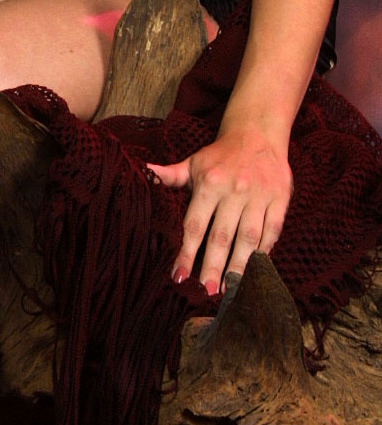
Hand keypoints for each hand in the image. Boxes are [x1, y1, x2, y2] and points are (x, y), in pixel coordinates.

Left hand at [147, 125, 292, 295]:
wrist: (257, 133)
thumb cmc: (220, 155)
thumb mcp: (194, 163)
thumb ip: (170, 175)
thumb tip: (144, 171)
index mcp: (209, 183)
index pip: (195, 224)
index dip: (187, 252)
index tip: (179, 276)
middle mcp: (234, 190)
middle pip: (222, 235)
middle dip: (214, 266)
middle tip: (208, 291)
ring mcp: (259, 195)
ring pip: (249, 237)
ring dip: (240, 265)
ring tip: (231, 289)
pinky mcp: (280, 198)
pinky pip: (272, 230)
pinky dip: (265, 251)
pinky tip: (256, 269)